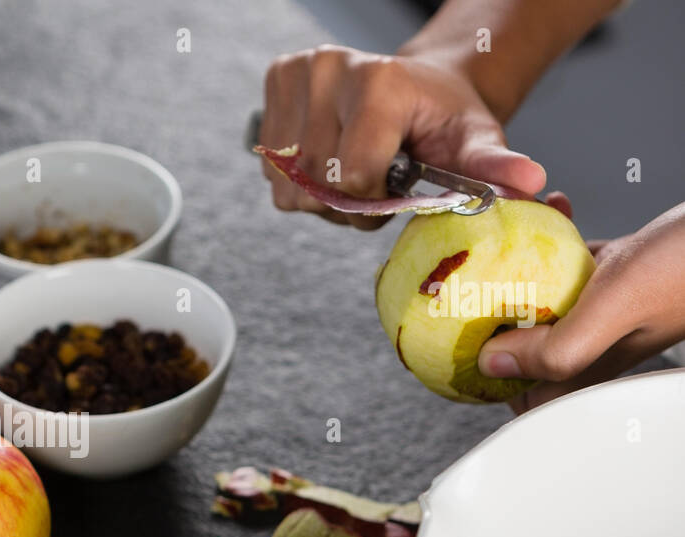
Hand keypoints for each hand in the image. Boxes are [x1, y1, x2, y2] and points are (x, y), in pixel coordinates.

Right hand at [258, 45, 546, 228]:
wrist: (416, 83)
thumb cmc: (443, 116)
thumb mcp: (474, 141)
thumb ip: (491, 166)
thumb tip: (530, 182)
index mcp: (379, 82)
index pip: (355, 175)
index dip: (373, 200)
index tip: (393, 191)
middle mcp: (329, 69)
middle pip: (318, 184)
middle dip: (346, 204)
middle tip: (374, 187)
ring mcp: (296, 72)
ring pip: (288, 184)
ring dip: (320, 197)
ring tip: (351, 174)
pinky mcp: (275, 82)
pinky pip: (270, 170)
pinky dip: (297, 180)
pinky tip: (328, 160)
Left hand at [479, 203, 684, 412]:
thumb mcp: (614, 309)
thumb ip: (556, 348)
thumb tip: (491, 365)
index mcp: (592, 368)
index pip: (523, 396)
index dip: (484, 380)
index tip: (448, 342)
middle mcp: (595, 341)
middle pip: (522, 347)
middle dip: (487, 321)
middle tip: (459, 285)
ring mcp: (606, 305)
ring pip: (538, 301)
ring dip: (510, 274)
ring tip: (491, 241)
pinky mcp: (620, 267)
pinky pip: (566, 259)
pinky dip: (549, 237)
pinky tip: (544, 211)